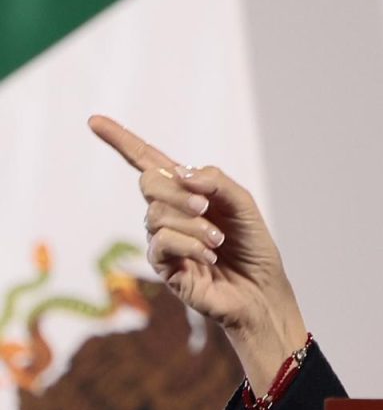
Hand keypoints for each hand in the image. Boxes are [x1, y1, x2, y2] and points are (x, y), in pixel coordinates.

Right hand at [88, 114, 307, 388]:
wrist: (261, 290)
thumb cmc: (252, 246)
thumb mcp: (242, 204)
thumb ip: (216, 181)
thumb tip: (180, 172)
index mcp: (186, 191)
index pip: (148, 161)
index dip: (122, 140)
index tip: (94, 120)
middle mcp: (167, 212)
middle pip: (149, 180)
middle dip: (179, 190)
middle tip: (208, 208)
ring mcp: (161, 239)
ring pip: (158, 213)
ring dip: (195, 224)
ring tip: (218, 242)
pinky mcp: (162, 265)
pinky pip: (161, 241)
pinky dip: (190, 244)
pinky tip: (208, 257)